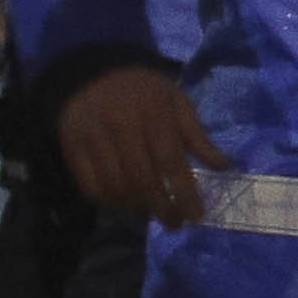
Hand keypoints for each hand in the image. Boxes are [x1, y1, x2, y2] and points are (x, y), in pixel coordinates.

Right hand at [63, 64, 232, 225]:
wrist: (92, 74)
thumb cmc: (144, 92)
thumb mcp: (177, 102)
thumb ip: (198, 135)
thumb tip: (225, 167)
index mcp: (152, 111)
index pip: (170, 161)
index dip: (184, 193)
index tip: (196, 216)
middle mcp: (120, 124)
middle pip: (142, 180)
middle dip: (162, 208)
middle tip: (176, 223)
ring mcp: (92, 136)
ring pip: (116, 187)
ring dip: (137, 207)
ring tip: (153, 211)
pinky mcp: (72, 147)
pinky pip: (91, 187)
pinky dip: (111, 202)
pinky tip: (126, 203)